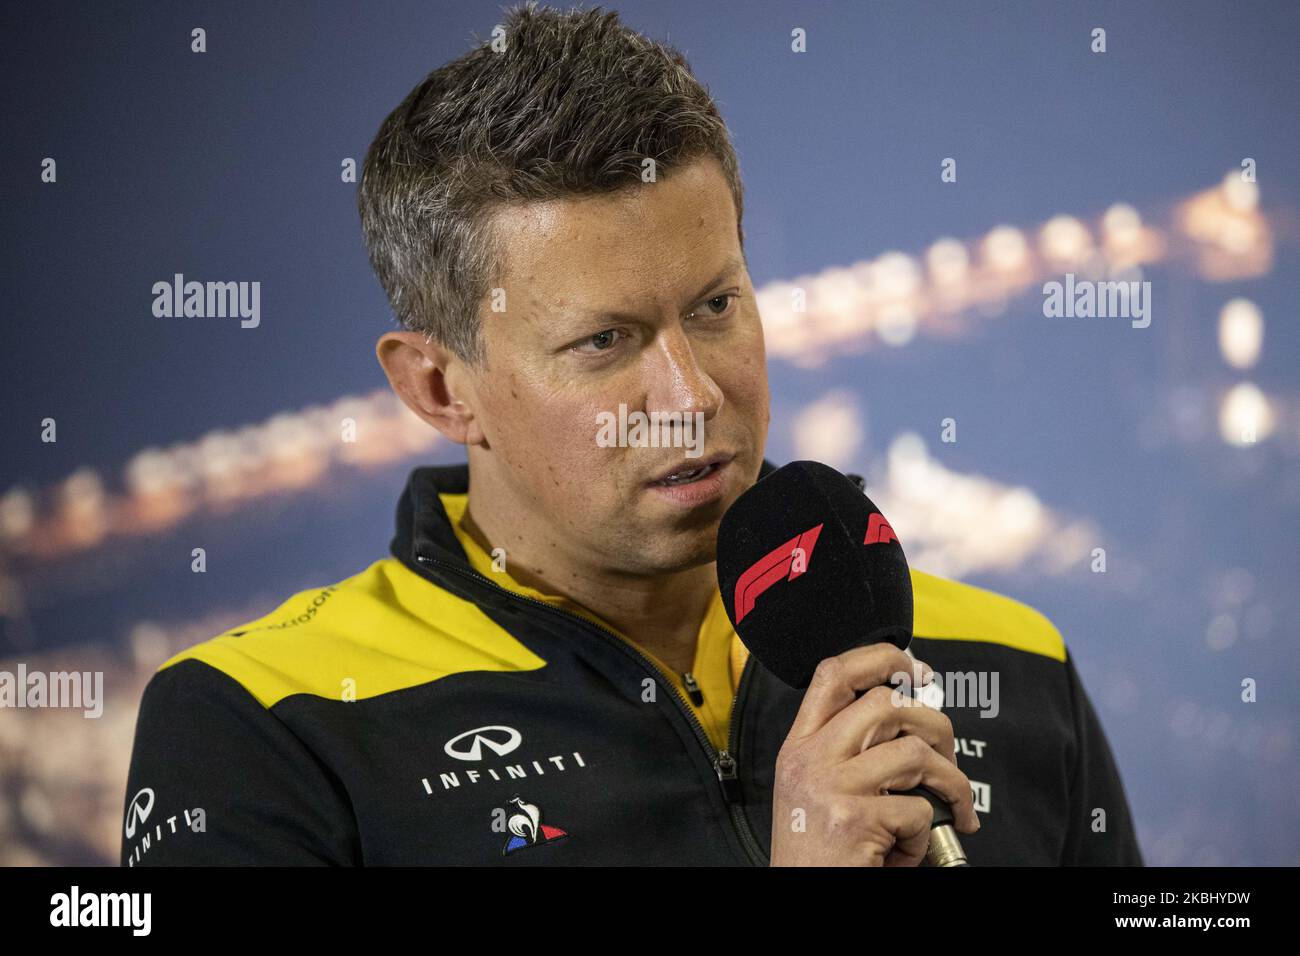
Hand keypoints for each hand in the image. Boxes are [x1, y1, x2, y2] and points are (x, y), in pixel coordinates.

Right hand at [769, 644, 980, 865]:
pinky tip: (908, 850)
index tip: (916, 669)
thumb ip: (845, 750)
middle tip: (946, 754)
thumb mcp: (813, 789)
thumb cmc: (815, 853)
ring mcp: (830, 788)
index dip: (881, 658)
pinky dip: (927, 834)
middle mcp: (809, 760)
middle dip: (934, 724)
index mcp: (798, 746)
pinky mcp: (853, 822)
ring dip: (948, 780)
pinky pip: (919, 811)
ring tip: (951, 804)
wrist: (797, 898)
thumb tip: (907, 714)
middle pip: (885, 703)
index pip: (834, 674)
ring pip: (913, 752)